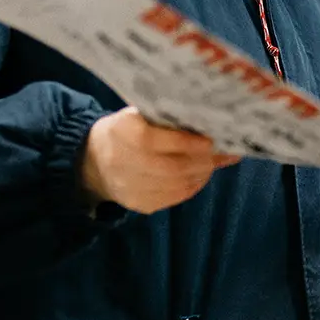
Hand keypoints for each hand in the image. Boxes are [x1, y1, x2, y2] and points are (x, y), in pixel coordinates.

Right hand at [80, 107, 239, 212]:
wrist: (95, 161)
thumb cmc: (127, 130)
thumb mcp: (139, 114)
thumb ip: (168, 118)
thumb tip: (208, 121)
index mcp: (122, 132)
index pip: (154, 141)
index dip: (185, 142)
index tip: (210, 139)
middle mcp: (123, 162)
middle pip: (170, 167)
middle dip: (203, 160)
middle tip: (224, 152)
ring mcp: (130, 187)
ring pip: (176, 185)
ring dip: (202, 173)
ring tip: (216, 161)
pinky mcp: (139, 204)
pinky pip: (174, 197)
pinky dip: (193, 185)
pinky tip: (202, 174)